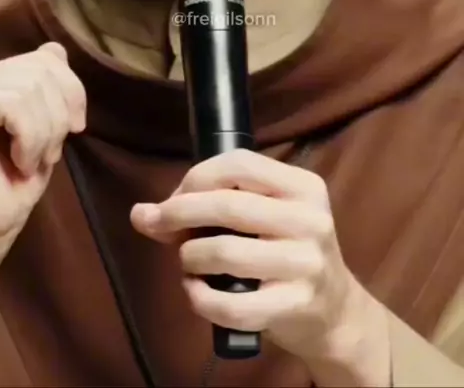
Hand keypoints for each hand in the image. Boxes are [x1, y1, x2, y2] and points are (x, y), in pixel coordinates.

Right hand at [0, 42, 85, 283]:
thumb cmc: (6, 188)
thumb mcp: (39, 133)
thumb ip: (45, 94)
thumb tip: (55, 51)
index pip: (45, 56)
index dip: (71, 87)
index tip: (77, 125)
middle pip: (41, 67)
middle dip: (60, 113)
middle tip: (50, 153)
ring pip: (30, 86)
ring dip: (45, 132)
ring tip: (31, 161)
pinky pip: (14, 106)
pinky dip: (29, 137)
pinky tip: (19, 163)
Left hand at [131, 149, 389, 386]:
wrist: (335, 314)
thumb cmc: (287, 254)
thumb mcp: (264, 219)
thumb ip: (209, 208)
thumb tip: (141, 213)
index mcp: (304, 187)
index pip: (239, 163)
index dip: (196, 177)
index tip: (174, 196)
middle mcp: (310, 220)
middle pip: (226, 205)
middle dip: (178, 213)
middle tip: (158, 225)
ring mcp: (305, 264)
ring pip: (223, 252)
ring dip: (189, 257)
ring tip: (187, 262)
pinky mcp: (294, 306)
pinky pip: (230, 304)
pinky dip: (199, 298)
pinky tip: (196, 292)